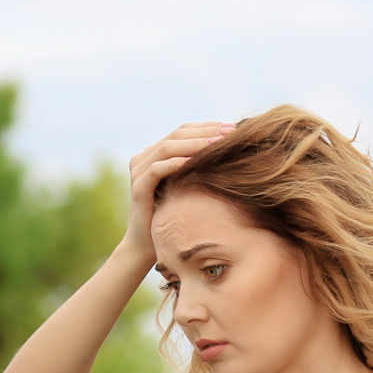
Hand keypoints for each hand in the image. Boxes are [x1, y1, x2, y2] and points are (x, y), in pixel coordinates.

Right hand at [122, 121, 234, 264]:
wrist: (147, 246)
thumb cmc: (174, 216)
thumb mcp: (188, 186)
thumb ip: (197, 167)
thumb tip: (231, 150)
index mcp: (154, 154)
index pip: (183, 131)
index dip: (208, 127)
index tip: (234, 128)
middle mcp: (143, 159)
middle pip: (176, 135)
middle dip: (206, 132)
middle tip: (231, 133)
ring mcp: (138, 172)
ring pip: (167, 148)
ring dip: (194, 144)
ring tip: (217, 144)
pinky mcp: (138, 189)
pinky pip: (156, 170)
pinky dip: (175, 163)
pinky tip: (194, 162)